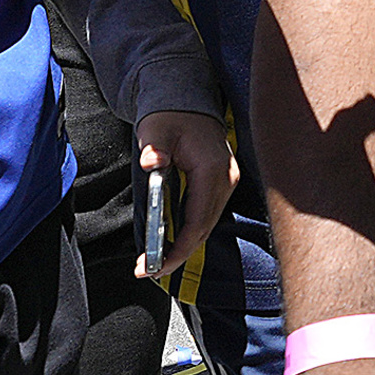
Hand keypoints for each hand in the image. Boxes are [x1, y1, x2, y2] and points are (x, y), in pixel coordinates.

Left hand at [134, 108, 237, 280]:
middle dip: (178, 254)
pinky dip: (189, 232)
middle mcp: (225, 179)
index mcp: (212, 170)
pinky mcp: (220, 184)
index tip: (155, 264)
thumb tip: (150, 162)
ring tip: (156, 262)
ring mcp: (226, 182)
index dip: (178, 248)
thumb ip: (154, 147)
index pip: (198, 220)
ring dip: (184, 246)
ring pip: (206, 225)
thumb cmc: (170, 118)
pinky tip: (171, 243)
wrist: (187, 103)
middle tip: (148, 270)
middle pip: (204, 229)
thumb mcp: (156, 130)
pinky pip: (206, 215)